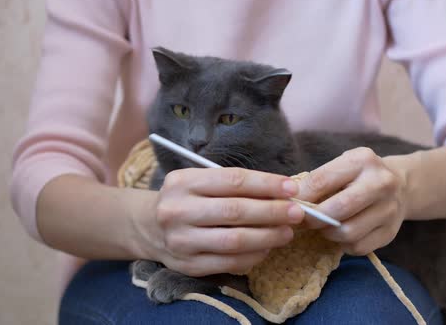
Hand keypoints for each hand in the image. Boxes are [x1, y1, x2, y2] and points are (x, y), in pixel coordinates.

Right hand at [131, 167, 304, 276]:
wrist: (148, 227)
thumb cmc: (187, 199)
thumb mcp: (200, 181)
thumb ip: (234, 185)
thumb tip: (281, 192)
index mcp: (183, 182)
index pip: (232, 180)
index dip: (266, 184)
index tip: (291, 188)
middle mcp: (178, 210)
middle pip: (235, 211)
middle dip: (272, 212)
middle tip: (297, 212)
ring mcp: (181, 240)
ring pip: (234, 240)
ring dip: (267, 237)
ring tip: (287, 232)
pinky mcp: (187, 265)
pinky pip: (228, 262)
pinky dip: (254, 256)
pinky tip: (268, 248)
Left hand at [296, 148, 407, 255]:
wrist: (401, 185)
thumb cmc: (359, 176)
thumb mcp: (342, 167)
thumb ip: (317, 180)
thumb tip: (287, 201)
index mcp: (362, 160)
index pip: (322, 180)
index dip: (301, 197)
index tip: (289, 205)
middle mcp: (381, 183)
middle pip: (338, 209)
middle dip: (314, 218)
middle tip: (305, 221)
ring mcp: (389, 208)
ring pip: (348, 232)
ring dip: (329, 234)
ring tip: (325, 227)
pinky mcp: (391, 231)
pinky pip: (358, 247)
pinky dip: (344, 245)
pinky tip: (342, 235)